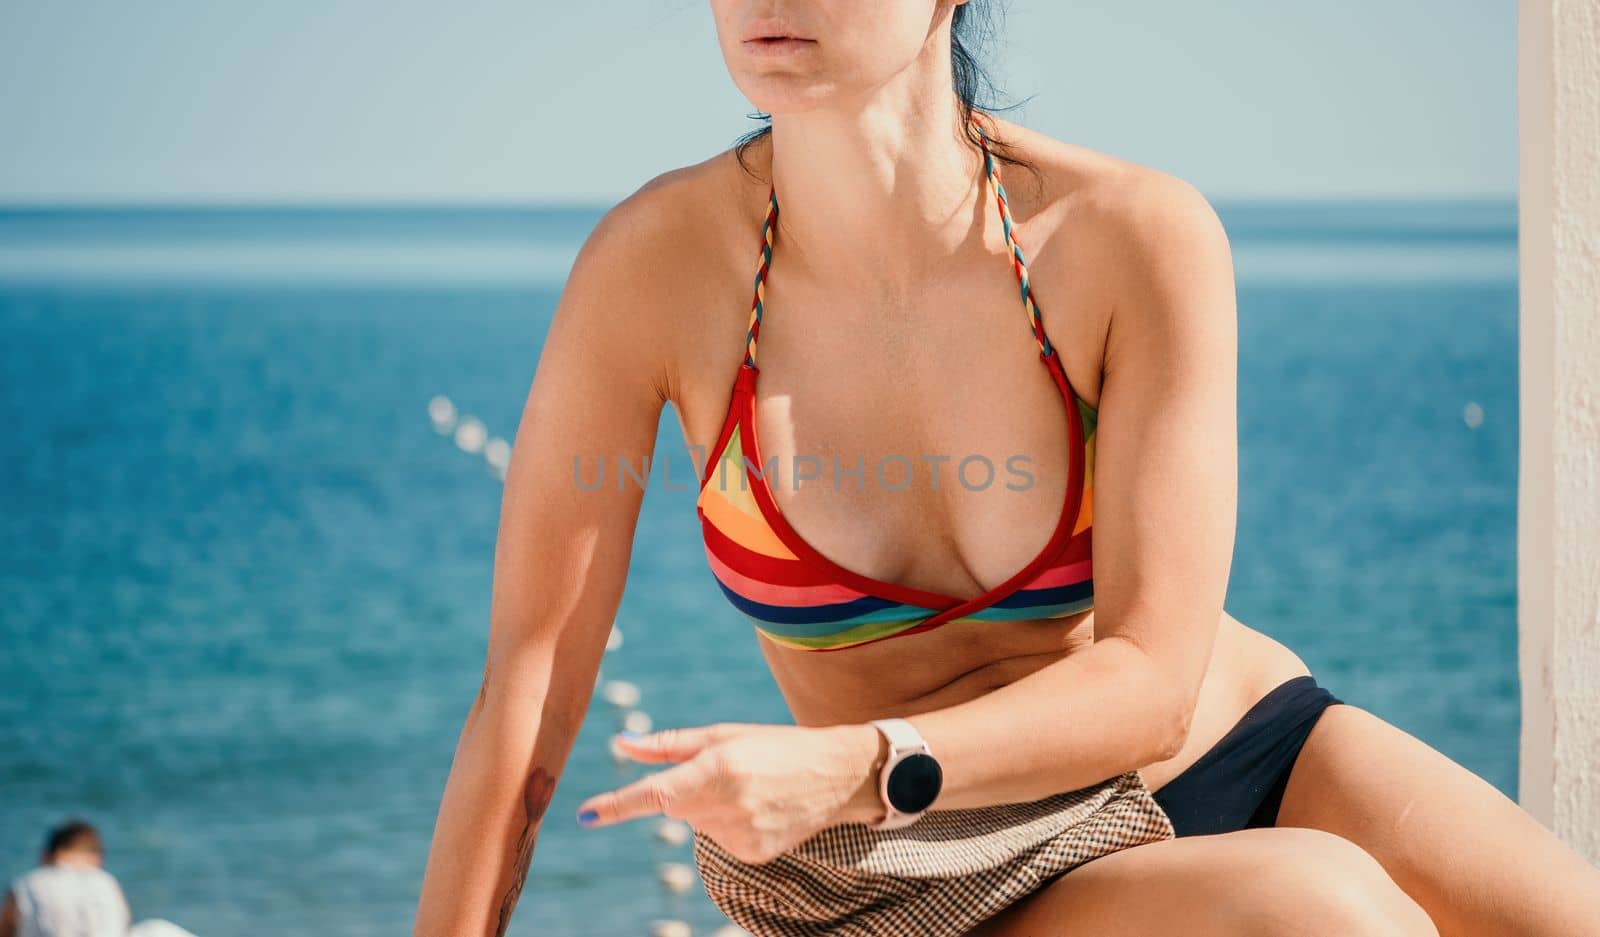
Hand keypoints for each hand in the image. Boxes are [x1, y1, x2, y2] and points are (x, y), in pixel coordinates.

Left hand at [575, 721, 885, 863]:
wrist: (836, 775)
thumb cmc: (775, 746)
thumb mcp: (724, 735)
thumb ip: (669, 746)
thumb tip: (623, 744)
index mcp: (719, 768)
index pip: (655, 792)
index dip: (617, 805)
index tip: (585, 816)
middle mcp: (728, 805)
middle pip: (673, 806)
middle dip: (685, 789)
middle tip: (726, 770)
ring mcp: (741, 834)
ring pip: (695, 824)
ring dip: (709, 807)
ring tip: (750, 789)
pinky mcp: (752, 853)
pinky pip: (717, 840)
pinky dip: (728, 824)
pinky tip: (758, 809)